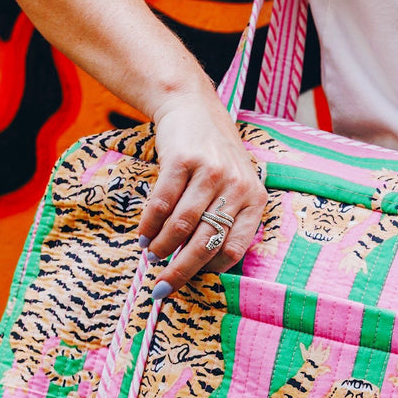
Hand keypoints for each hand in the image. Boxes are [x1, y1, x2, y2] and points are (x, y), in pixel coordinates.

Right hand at [137, 75, 267, 295]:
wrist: (193, 110)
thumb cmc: (214, 159)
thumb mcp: (234, 186)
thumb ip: (225, 220)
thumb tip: (198, 266)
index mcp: (255, 199)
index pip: (235, 248)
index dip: (210, 270)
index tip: (191, 281)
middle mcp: (237, 186)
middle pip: (206, 242)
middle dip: (181, 270)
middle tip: (162, 287)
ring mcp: (210, 172)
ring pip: (182, 225)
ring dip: (162, 247)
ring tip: (151, 255)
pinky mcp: (183, 160)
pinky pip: (161, 204)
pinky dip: (149, 226)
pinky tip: (143, 236)